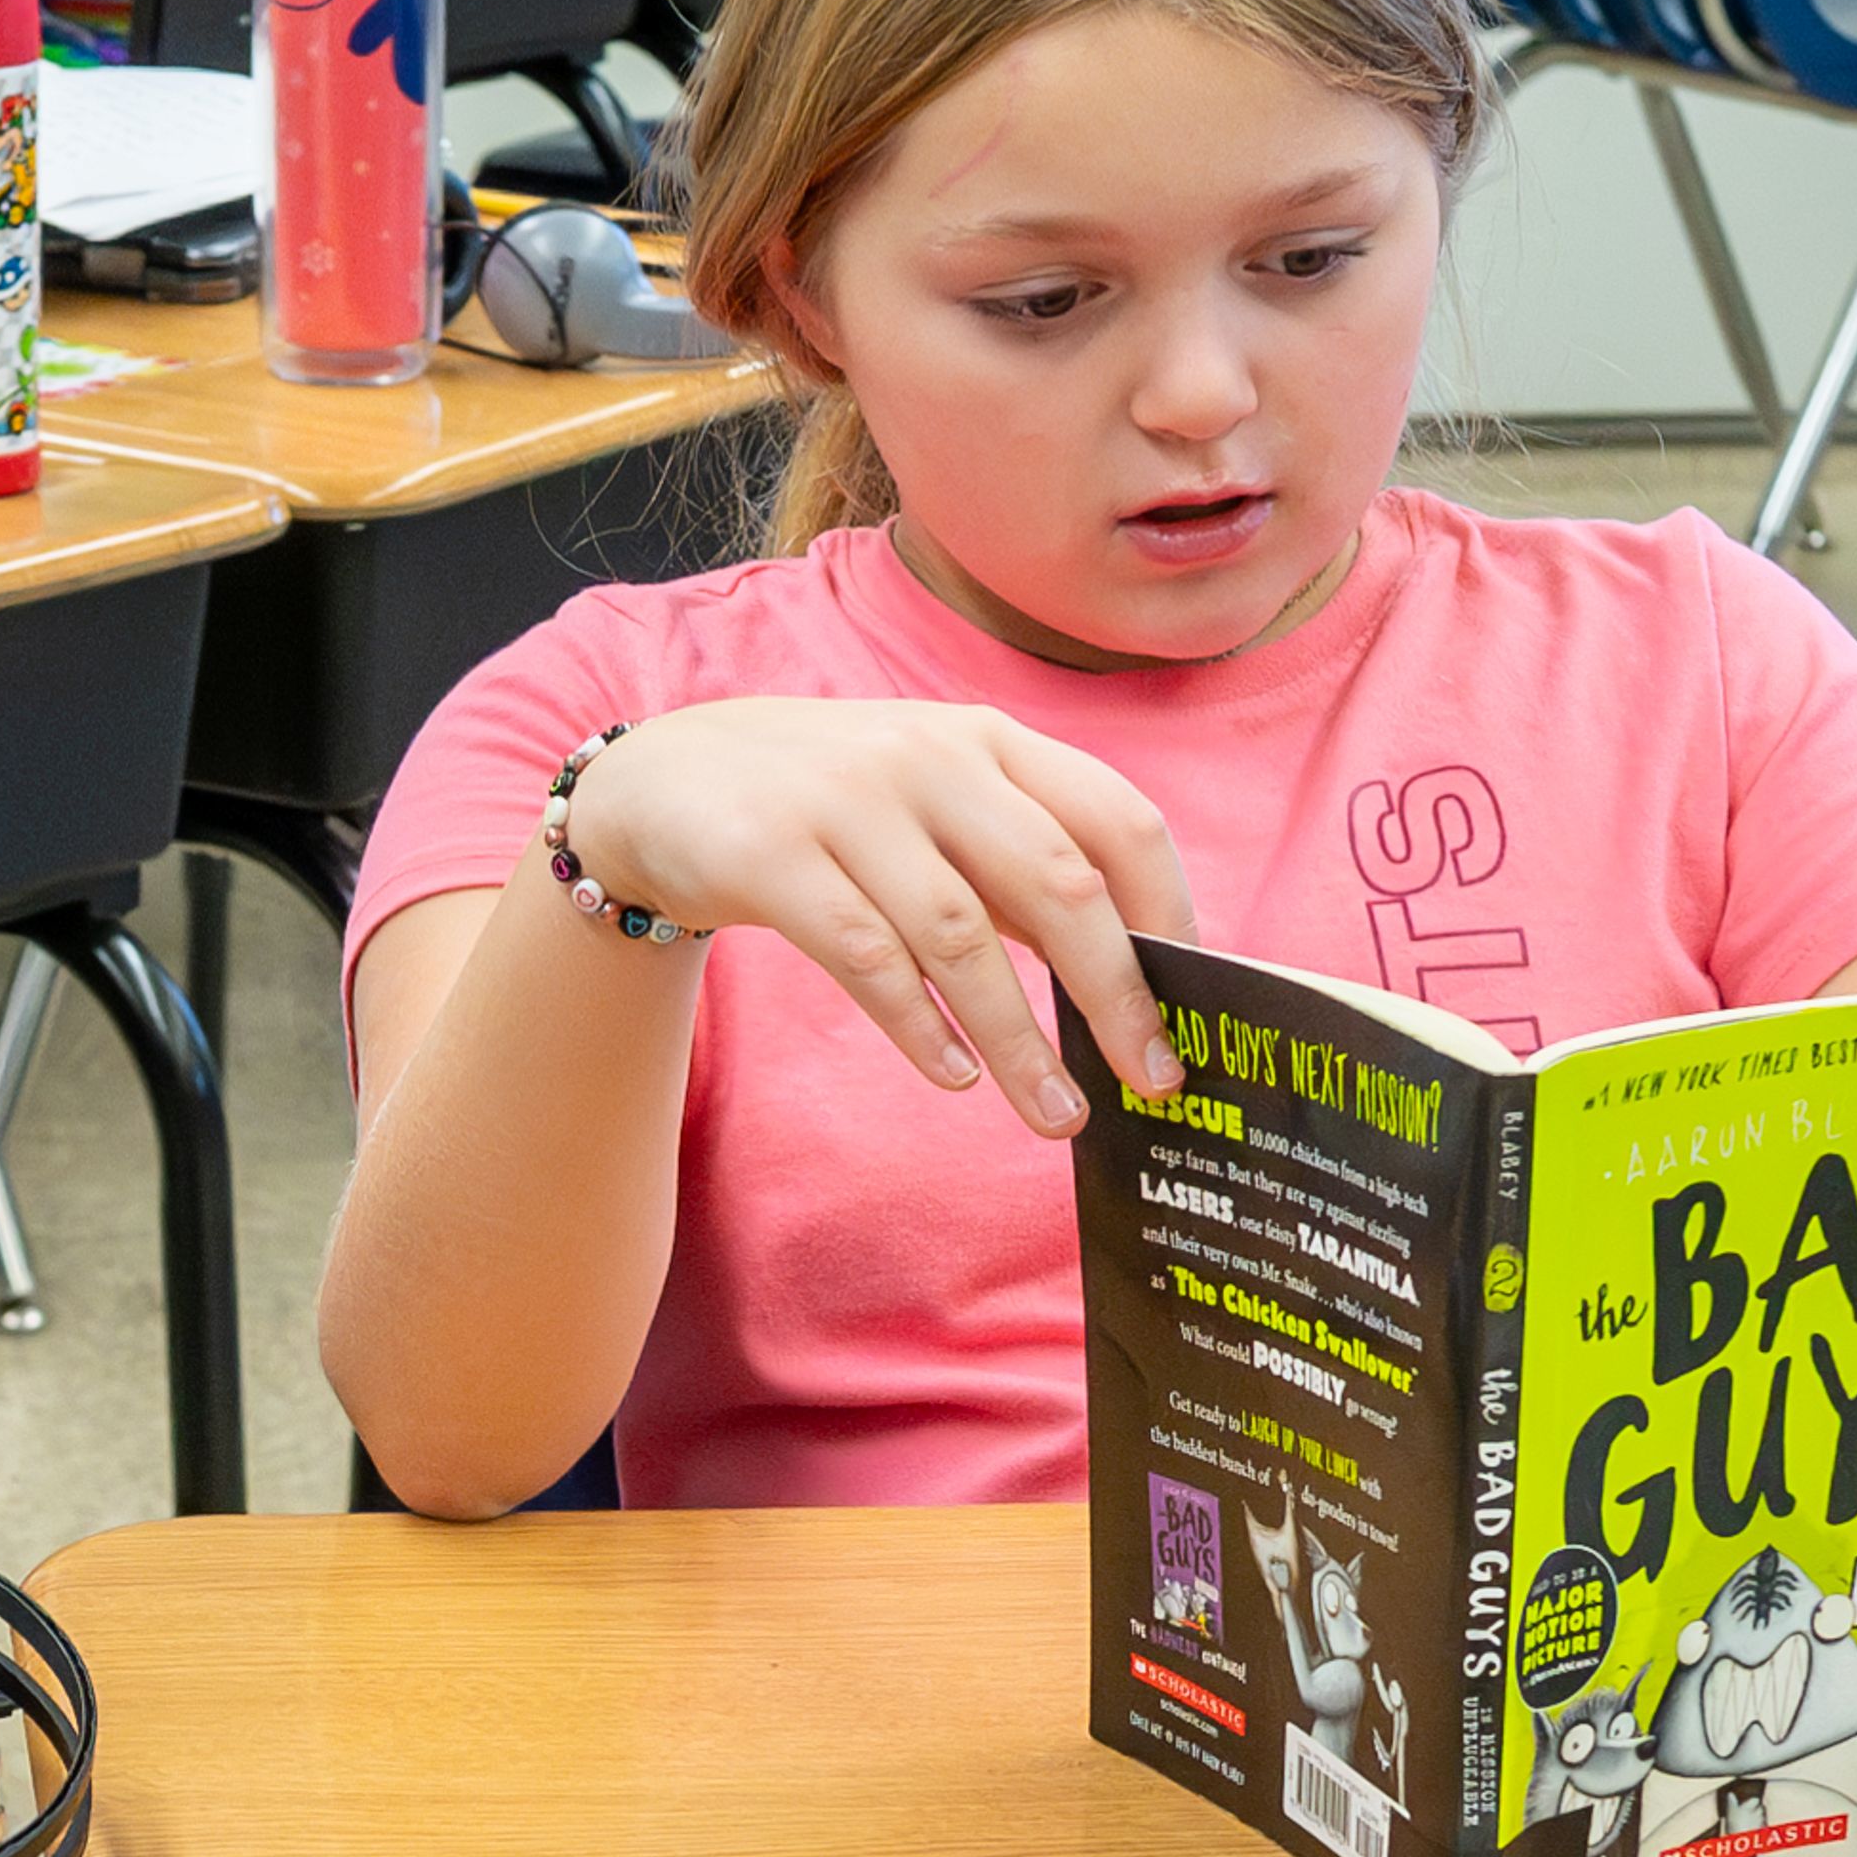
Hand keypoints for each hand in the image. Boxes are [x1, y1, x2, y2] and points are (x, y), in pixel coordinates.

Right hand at [562, 697, 1197, 1136]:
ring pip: (963, 939)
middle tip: (1152, 1080)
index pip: (1118, 821)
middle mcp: (930, 760)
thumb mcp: (933, 803)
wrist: (662, 780)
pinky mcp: (771, 856)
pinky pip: (867, 958)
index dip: (1171, 916)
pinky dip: (922, 1028)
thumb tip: (1129, 975)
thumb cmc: (828, 806)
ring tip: (1056, 1115)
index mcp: (989, 742)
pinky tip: (957, 1076)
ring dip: (1021, 1040)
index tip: (1193, 1003)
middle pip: (1059, 885)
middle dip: (1116, 995)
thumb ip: (1018, 865)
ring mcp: (847, 803)